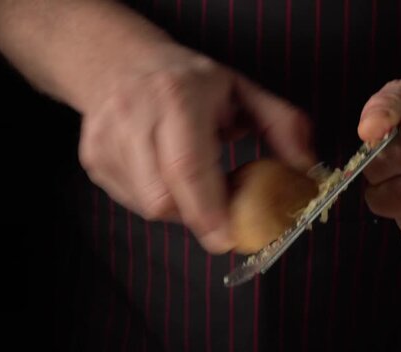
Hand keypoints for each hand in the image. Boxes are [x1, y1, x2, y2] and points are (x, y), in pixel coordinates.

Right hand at [79, 45, 313, 252]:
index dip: (208, 209)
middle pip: (162, 198)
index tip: (228, 239)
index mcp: (177, 96)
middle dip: (199, 216)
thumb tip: (307, 167)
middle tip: (224, 213)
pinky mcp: (94, 161)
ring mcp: (107, 141)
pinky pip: (133, 203)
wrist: (119, 63)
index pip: (187, 166)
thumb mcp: (243, 90)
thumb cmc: (188, 80)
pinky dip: (160, 200)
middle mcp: (135, 117)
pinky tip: (167, 174)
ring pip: (148, 206)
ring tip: (194, 179)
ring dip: (181, 208)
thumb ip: (282, 125)